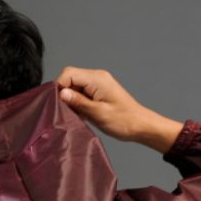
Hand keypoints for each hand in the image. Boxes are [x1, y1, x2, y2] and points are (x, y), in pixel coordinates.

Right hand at [54, 66, 183, 151]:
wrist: (141, 126)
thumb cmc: (124, 121)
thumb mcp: (98, 113)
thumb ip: (78, 102)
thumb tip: (61, 94)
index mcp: (97, 79)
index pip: (68, 73)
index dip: (59, 87)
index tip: (59, 104)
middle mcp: (96, 78)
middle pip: (70, 79)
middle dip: (64, 95)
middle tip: (69, 112)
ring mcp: (98, 84)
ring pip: (74, 87)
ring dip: (72, 101)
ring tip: (78, 115)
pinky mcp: (98, 92)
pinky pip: (81, 94)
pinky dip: (78, 104)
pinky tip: (83, 115)